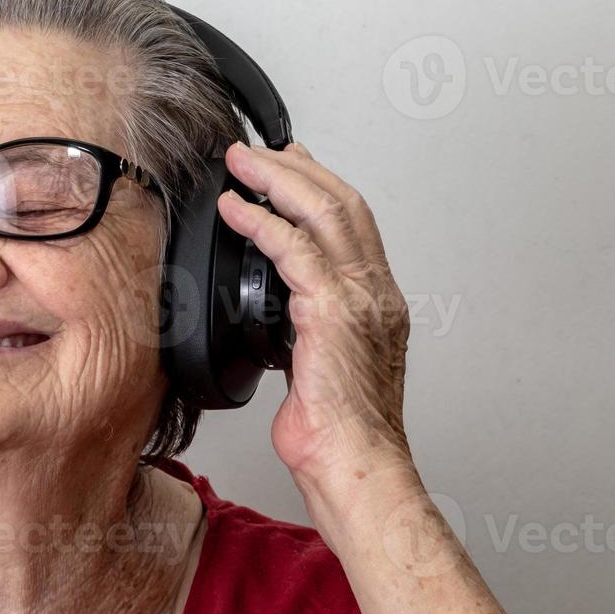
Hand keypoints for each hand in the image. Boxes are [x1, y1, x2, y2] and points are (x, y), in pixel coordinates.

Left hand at [216, 141, 413, 485]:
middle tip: (254, 149)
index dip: (319, 187)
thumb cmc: (338, 431)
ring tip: (239, 162)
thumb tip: (276, 322)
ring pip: (324, 212)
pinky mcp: (334, 312)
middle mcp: (376, 292)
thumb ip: (306, 334)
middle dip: (295, 167)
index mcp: (378, 303)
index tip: (289, 166)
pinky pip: (295, 250)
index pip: (353, 224)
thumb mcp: (319, 369)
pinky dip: (262, 222)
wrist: (354, 463)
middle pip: (343, 203)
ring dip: (276, 179)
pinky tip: (237, 209)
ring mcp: (361, 298)